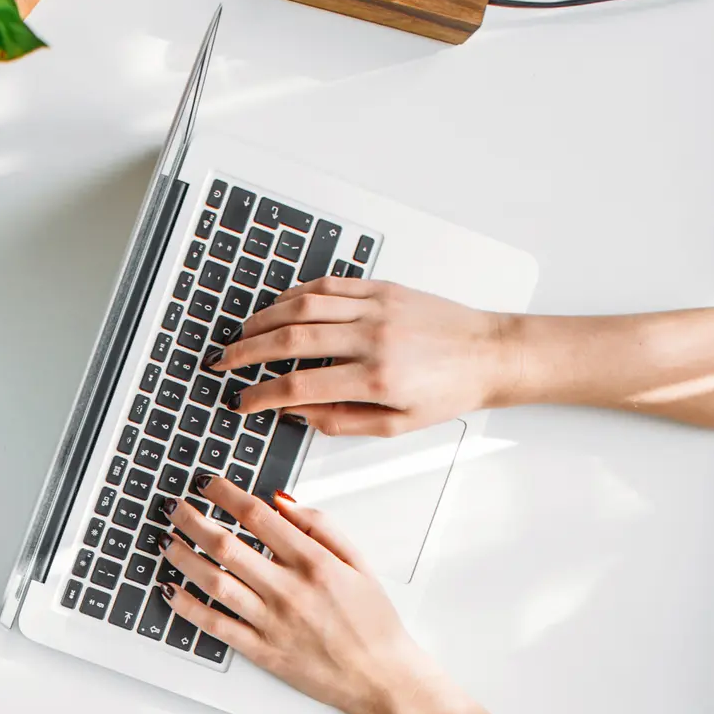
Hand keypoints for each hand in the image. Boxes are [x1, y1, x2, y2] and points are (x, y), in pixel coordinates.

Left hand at [155, 475, 443, 713]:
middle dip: (193, 520)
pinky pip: (216, 625)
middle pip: (227, 545)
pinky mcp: (262, 650)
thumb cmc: (373, 621)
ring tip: (167, 540)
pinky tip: (170, 589)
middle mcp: (289, 590)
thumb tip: (282, 501)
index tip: (209, 484)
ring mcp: (272, 621)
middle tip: (174, 507)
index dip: (226, 495)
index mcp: (314, 562)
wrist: (381, 677)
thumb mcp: (358, 563)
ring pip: (215, 582)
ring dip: (184, 558)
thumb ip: (321, 526)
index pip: (258, 517)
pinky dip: (189, 607)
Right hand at [214, 276, 516, 436]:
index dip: (261, 395)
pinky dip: (295, 295)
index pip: (298, 386)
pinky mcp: (383, 288)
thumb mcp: (395, 426)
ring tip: (241, 334)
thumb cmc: (448, 392)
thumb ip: (340, 421)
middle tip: (223, 362)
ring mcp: (377, 308)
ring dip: (263, 320)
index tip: (242, 402)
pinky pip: (328, 286)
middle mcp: (373, 339)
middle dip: (247, 352)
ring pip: (302, 307)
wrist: (491, 354)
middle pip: (289, 341)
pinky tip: (277, 308)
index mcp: (375, 380)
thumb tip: (296, 413)